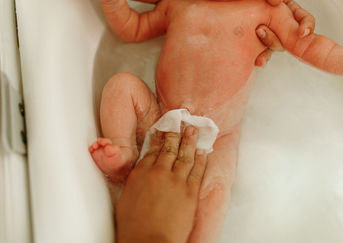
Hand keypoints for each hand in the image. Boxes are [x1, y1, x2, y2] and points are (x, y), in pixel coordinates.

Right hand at [116, 127, 206, 242]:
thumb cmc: (133, 227)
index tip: (162, 131)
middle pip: (169, 148)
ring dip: (190, 141)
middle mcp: (159, 173)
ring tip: (193, 130)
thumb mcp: (125, 199)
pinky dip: (201, 160)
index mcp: (141, 174)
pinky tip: (203, 152)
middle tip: (180, 123)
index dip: (159, 139)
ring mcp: (176, 181)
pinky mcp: (190, 192)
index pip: (152, 150)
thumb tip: (141, 175)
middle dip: (175, 134)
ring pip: (185, 156)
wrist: (148, 242)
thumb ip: (135, 182)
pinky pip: (197, 171)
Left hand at [254, 0, 315, 65]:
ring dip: (267, 53)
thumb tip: (275, 0)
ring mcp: (270, 34)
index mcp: (288, 10)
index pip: (304, 19)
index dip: (306, 26)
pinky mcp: (256, 43)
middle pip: (289, 39)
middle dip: (277, 40)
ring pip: (274, 47)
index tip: (302, 32)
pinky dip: (259, 57)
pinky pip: (261, 52)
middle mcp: (281, 24)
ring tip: (260, 58)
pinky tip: (256, 60)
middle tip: (261, 31)